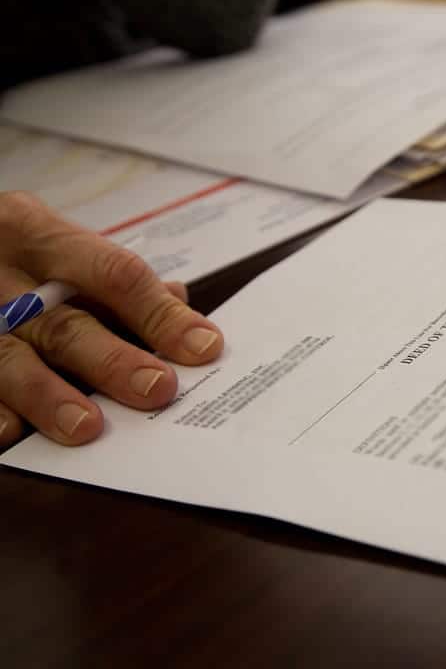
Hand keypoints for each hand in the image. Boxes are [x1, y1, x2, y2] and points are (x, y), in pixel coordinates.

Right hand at [0, 192, 223, 448]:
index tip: (204, 347)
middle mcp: (1, 274)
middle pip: (63, 323)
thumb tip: (178, 300)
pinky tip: (10, 433)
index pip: (113, 274)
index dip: (159, 314)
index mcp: (38, 235)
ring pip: (9, 359)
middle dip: (112, 361)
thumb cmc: (11, 249)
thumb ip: (112, 277)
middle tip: (156, 389)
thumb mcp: (54, 242)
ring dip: (49, 396)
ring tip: (85, 427)